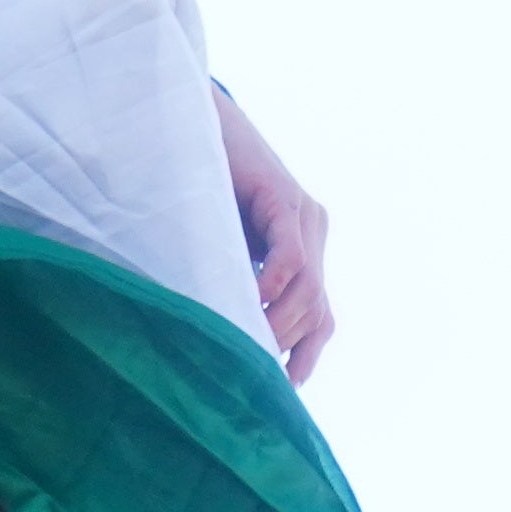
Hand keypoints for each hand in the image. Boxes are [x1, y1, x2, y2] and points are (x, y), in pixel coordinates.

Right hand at [220, 89, 329, 375]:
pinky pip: (289, 255)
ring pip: (309, 291)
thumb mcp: (220, 249)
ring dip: (279, 324)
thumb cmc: (194, 187)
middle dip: (290, 349)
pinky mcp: (284, 197)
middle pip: (318, 312)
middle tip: (255, 375)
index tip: (281, 390)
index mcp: (305, 248)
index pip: (320, 318)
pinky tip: (251, 303)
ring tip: (245, 344)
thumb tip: (225, 337)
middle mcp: (314, 232)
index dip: (305, 357)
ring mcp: (304, 214)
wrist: (190, 122)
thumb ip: (234, 282)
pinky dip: (273, 286)